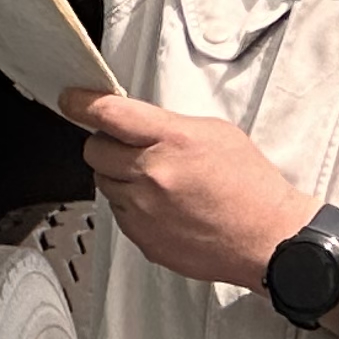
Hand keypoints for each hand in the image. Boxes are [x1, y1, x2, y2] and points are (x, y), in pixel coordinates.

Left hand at [61, 88, 327, 296]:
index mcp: (172, 140)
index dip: (83, 104)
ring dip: (120, 176)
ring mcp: (145, 210)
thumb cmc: (250, 186)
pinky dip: (131, 205)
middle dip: (105, 143)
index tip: (71, 100)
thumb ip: (168, 126)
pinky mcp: (143, 238)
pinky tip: (162, 205)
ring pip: (104, 182)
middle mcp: (152, 174)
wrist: (268, 238)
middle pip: (94, 149)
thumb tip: (135, 124)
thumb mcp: (216, 134)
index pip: (110, 114)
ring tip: (156, 181)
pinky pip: (118, 213)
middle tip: (128, 146)